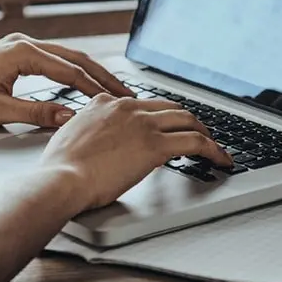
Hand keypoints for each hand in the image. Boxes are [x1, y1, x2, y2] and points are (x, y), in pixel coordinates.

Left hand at [0, 33, 134, 127]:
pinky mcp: (13, 54)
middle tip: (127, 94)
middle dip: (102, 77)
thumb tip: (71, 116)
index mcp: (22, 53)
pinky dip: (71, 71)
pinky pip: (51, 60)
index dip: (97, 88)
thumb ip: (37, 113)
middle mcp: (23, 44)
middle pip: (74, 58)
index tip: (119, 101)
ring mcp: (18, 46)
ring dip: (88, 73)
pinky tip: (82, 83)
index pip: (71, 71)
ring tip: (111, 90)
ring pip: (64, 57)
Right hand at [41, 96, 232, 210]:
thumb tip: (93, 139)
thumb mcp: (69, 136)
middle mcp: (127, 106)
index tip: (165, 126)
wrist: (61, 178)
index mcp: (105, 102)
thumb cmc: (60, 167)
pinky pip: (196, 142)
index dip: (158, 116)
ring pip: (188, 120)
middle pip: (170, 107)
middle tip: (197, 133)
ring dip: (205, 132)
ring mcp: (143, 124)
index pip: (142, 103)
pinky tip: (221, 160)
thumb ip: (86, 130)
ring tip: (213, 147)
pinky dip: (214, 150)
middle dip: (187, 120)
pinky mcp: (156, 145)